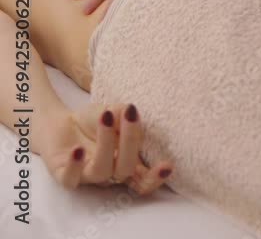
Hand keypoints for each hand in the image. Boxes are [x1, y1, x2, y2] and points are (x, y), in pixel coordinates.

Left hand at [38, 102, 172, 192]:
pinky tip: (77, 149)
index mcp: (125, 163)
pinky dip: (75, 165)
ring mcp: (87, 176)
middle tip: (130, 114)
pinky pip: (70, 178)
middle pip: (125, 170)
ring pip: (101, 171)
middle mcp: (109, 174)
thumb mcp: (114, 111)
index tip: (168, 164)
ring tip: (106, 116)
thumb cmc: (94, 120)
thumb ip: (126, 114)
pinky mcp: (64, 175)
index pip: (143, 179)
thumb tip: (132, 112)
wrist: (62, 122)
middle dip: (131, 142)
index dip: (155, 178)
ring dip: (106, 143)